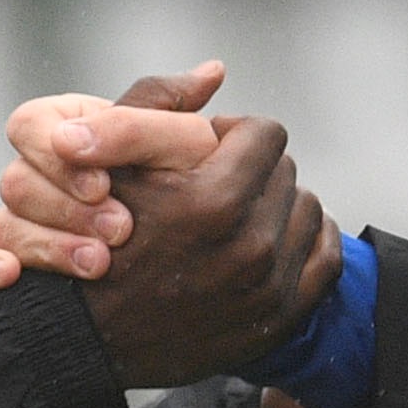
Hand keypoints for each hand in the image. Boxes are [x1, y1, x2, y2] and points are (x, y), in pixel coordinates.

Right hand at [0, 63, 219, 285]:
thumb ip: (178, 110)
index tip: (102, 184)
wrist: (190, 263)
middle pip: (15, 179)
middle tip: (120, 229)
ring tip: (98, 264)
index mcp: (65, 128)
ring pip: (3, 224)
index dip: (57, 157)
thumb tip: (212, 71)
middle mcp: (38, 172)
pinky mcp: (13, 261)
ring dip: (47, 245)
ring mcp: (23, 219)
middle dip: (66, 209)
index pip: (29, 124)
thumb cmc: (184, 188)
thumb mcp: (185, 144)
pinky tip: (12, 276)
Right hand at [0, 72, 331, 385]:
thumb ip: (154, 107)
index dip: (231, 132)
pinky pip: (325, 256)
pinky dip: (304, 241)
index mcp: (212, 201)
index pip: (263, 133)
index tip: (206, 148)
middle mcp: (248, 247)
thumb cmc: (88, 243)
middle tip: (215, 183)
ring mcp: (267, 287)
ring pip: (306, 209)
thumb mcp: (107, 164)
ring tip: (237, 213)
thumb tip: (216, 68)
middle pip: (285, 170)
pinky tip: (272, 239)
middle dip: (252, 169)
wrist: (83, 339)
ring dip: (275, 204)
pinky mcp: (279, 317)